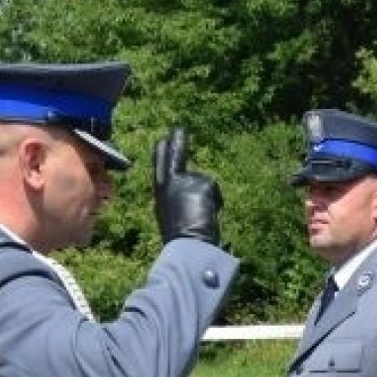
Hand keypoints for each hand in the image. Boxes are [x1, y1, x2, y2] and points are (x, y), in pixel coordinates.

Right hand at [152, 126, 222, 244]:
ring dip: (209, 200)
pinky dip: (217, 204)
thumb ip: (178, 202)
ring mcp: (184, 181)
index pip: (159, 168)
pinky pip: (215, 193)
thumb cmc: (181, 241)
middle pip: (172, 156)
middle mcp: (168, 184)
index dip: (163, 153)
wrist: (187, 247)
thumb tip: (192, 196)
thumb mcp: (173, 218)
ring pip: (204, 184)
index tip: (162, 141)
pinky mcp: (202, 183)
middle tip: (179, 129)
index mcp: (160, 195)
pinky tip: (210, 216)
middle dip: (176, 142)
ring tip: (203, 218)